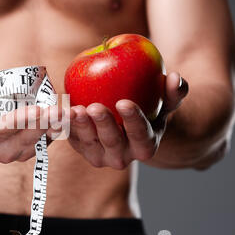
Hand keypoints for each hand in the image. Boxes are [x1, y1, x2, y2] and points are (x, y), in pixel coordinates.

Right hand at [0, 83, 61, 163]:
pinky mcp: (29, 147)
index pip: (0, 131)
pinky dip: (57, 129)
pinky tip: (68, 117)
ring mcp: (16, 152)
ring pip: (38, 141)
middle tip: (60, 109)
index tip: (35, 109)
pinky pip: (46, 140)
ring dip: (54, 127)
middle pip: (24, 139)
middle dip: (43, 124)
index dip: (18, 120)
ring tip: (67, 112)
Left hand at [67, 72, 188, 168]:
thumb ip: (174, 92)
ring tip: (75, 109)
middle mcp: (122, 156)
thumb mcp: (165, 101)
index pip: (141, 136)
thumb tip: (175, 78)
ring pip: (88, 143)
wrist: (125, 121)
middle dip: (103, 125)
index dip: (133, 121)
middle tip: (95, 107)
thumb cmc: (150, 107)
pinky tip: (59, 110)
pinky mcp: (80, 147)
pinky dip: (64, 125)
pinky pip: (71, 137)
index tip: (124, 103)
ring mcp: (99, 154)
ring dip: (80, 127)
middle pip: (112, 142)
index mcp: (145, 146)